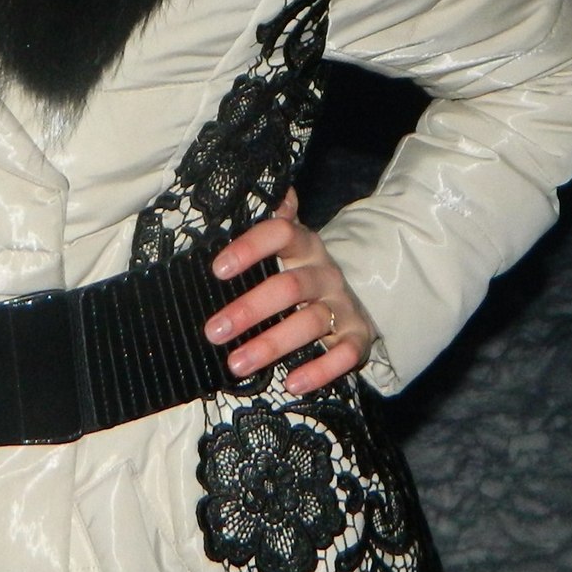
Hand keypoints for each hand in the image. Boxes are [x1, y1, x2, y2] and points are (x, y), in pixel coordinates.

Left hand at [202, 190, 374, 394]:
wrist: (350, 298)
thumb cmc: (300, 271)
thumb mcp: (286, 244)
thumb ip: (270, 219)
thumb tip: (254, 187)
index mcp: (304, 245)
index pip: (281, 234)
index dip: (250, 248)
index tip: (217, 269)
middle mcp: (324, 273)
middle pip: (289, 287)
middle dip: (249, 309)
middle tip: (213, 330)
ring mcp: (343, 305)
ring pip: (310, 323)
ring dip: (272, 345)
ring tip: (236, 363)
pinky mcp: (358, 336)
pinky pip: (344, 355)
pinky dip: (320, 371)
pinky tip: (292, 384)